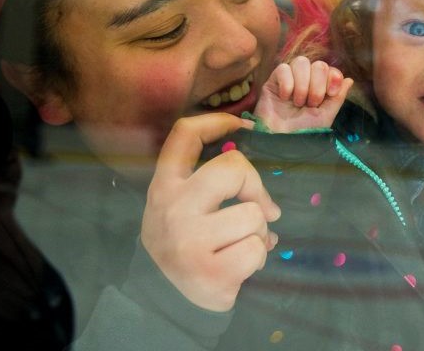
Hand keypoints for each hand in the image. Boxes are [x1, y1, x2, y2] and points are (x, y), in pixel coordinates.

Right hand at [141, 113, 281, 311]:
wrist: (166, 301)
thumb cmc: (186, 243)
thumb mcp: (182, 206)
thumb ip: (209, 183)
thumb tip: (257, 169)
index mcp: (164, 185)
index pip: (185, 135)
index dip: (217, 121)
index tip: (243, 126)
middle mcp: (172, 208)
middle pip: (233, 168)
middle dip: (256, 188)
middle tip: (259, 209)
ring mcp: (189, 241)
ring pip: (254, 215)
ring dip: (259, 233)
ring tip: (241, 245)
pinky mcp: (209, 272)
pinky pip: (257, 250)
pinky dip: (257, 258)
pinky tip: (240, 266)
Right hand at [254, 56, 353, 132]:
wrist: (282, 141)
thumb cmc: (304, 131)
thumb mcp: (326, 116)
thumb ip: (338, 98)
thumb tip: (349, 80)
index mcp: (321, 87)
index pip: (331, 69)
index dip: (333, 77)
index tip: (331, 93)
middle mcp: (306, 80)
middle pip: (318, 65)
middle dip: (317, 85)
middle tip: (311, 104)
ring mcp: (290, 79)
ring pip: (301, 62)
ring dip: (302, 84)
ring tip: (298, 103)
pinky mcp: (273, 81)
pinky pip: (283, 68)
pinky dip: (287, 83)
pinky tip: (285, 98)